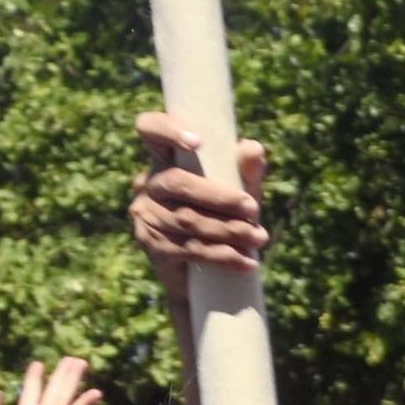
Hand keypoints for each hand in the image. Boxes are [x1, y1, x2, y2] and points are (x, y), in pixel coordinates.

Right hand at [128, 111, 269, 290]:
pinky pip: (188, 249)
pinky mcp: (151, 245)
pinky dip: (223, 256)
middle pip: (177, 182)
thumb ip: (245, 172)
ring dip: (229, 230)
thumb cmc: (224, 219)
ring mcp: (145, 214)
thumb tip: (253, 148)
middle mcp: (148, 183)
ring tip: (259, 238)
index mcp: (165, 159)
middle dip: (220, 197)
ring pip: (186, 219)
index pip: (150, 129)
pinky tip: (247, 262)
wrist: (208, 275)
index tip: (198, 142)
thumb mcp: (239, 193)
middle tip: (254, 209)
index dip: (167, 129)